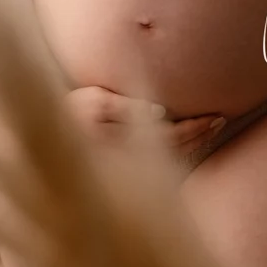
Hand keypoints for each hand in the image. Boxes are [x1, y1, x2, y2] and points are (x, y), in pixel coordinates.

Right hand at [63, 86, 225, 156]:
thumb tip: (161, 112)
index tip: (215, 116)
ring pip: (170, 157)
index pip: (172, 137)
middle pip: (176, 149)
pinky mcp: (125, 162)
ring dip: (193, 143)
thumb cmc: (70, 112)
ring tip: (212, 128)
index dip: (195, 127)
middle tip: (221, 120)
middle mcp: (130, 157)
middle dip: (200, 135)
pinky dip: (179, 148)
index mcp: (126, 142)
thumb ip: (126, 107)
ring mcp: (128, 164)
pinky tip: (187, 139)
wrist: (45, 134)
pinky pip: (161, 158)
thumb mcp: (95, 102)